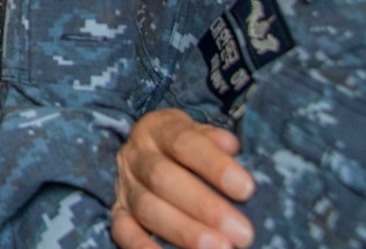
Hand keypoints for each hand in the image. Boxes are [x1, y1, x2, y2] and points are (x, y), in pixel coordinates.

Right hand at [112, 109, 253, 248]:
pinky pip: (123, 230)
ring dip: (184, 231)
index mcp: (158, 128)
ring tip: (220, 248)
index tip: (246, 189)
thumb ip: (216, 139)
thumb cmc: (188, 146)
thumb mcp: (201, 132)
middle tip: (241, 232)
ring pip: (147, 207)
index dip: (214, 166)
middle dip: (204, 207)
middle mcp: (136, 155)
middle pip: (163, 178)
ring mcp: (125, 185)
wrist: (151, 149)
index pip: (183, 143)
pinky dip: (142, 247)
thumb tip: (232, 147)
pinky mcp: (119, 211)